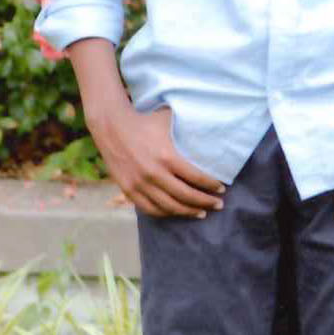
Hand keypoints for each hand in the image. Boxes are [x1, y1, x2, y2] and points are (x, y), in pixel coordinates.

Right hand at [87, 99, 223, 219]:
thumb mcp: (170, 122)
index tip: (221, 189)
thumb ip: (189, 129)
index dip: (211, 186)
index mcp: (167, 156)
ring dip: (187, 212)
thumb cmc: (146, 121)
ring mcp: (140, 184)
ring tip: (201, 213)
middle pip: (185, 196)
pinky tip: (176, 213)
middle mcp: (154, 173)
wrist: (112, 126)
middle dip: (205, 202)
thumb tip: (214, 127)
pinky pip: (149, 208)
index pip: (196, 177)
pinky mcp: (128, 189)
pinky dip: (165, 213)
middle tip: (218, 205)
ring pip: (168, 206)